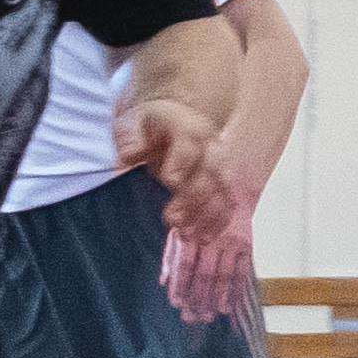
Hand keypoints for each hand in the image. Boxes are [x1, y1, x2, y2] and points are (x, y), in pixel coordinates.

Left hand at [117, 90, 239, 243]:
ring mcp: (221, 164)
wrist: (173, 121)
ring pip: (223, 189)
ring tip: (188, 234)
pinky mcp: (223, 182)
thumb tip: (129, 155)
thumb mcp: (132, 122)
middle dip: (195, 197)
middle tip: (173, 219)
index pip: (190, 142)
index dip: (183, 161)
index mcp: (188, 126)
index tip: (171, 181)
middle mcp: (211, 145)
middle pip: (211, 170)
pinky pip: (228, 201)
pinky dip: (220, 220)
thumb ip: (130, 138)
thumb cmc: (148, 125)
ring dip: (209, 213)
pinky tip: (206, 237)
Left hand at [159, 217, 259, 329]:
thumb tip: (163, 281)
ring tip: (210, 316)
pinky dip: (235, 290)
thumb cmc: (201, 213)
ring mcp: (232, 243)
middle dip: (198, 298)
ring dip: (216, 298)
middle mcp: (212, 238)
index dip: (181, 285)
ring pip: (223, 275)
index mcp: (192, 233)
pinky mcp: (247, 246)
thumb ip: (170, 255)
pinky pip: (241, 272)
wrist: (233, 192)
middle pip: (205, 274)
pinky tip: (229, 306)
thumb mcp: (180, 228)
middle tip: (193, 317)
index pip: (185, 264)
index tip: (177, 304)